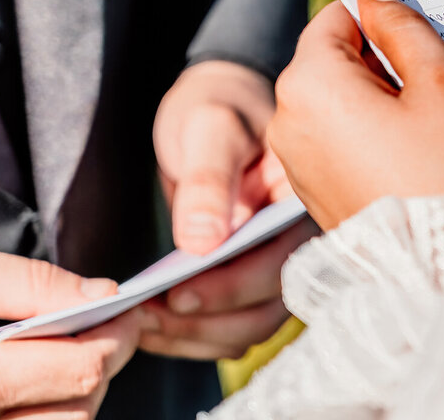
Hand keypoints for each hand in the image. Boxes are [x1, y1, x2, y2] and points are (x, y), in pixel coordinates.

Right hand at [0, 240, 139, 419]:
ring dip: (73, 391)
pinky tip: (33, 378)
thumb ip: (31, 282)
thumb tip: (102, 294)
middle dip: (100, 362)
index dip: (119, 335)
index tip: (126, 308)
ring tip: (58, 349)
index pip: (83, 369)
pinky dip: (45, 410)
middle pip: (78, 409)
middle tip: (96, 324)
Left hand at [152, 59, 311, 360]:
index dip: (233, 287)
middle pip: (269, 306)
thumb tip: (202, 244)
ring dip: (196, 336)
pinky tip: (152, 324)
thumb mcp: (209, 128)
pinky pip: (232, 325)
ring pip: (250, 326)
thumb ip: (208, 181)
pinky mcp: (252, 280)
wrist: (216, 109)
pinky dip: (193, 335)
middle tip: (145, 319)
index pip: (281, 261)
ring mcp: (278, 264)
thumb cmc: (217, 107)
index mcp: (303, 203)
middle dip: (206, 321)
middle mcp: (301, 242)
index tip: (177, 295)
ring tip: (139, 325)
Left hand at [268, 0, 443, 229]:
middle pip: (332, 60)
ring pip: (335, 100)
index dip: (382, 21)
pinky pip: (335, 139)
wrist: (443, 265)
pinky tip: (410, 152)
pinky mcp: (311, 190)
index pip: (337, 17)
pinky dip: (367, 133)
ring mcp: (295, 160)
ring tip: (425, 124)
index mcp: (309, 83)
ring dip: (375, 99)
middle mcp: (286, 119)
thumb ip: (401, 25)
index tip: (420, 40)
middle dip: (378, 62)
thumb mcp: (439, 81)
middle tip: (431, 85)